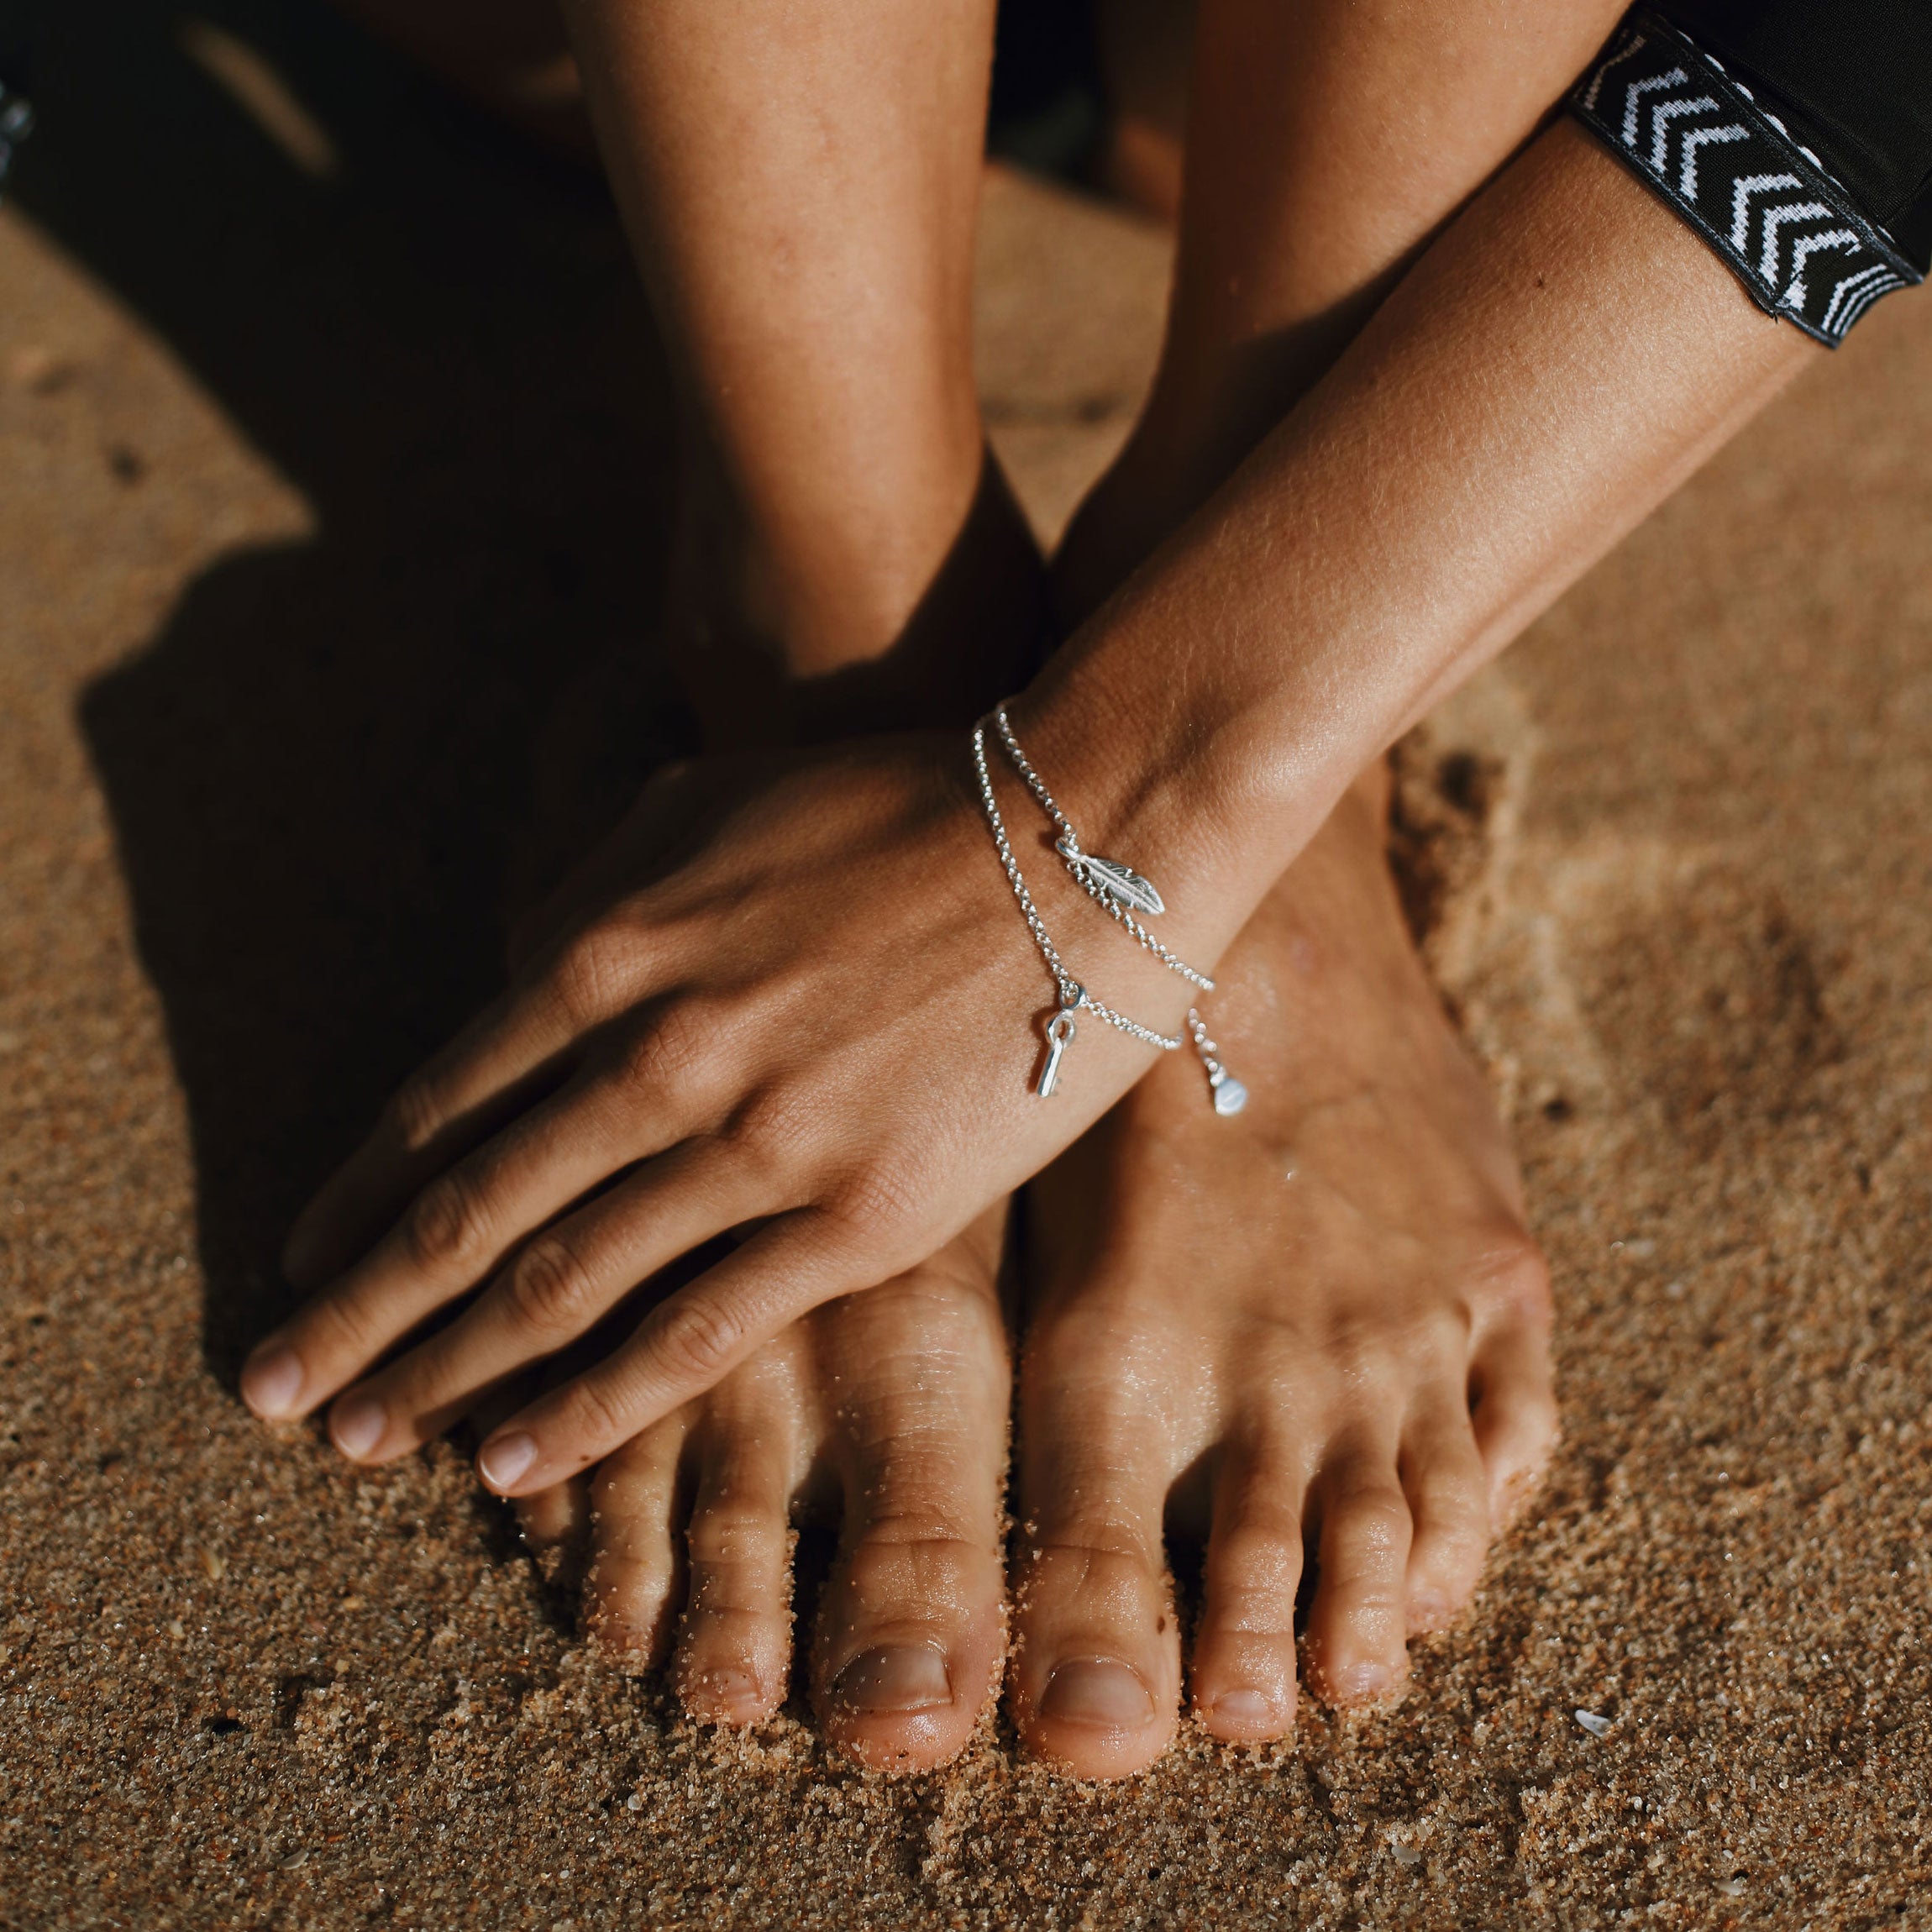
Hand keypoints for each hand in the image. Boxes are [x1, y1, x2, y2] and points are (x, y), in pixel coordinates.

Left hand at [240, 736, 1193, 1494]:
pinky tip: (517, 1464)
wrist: (1081, 843)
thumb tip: (516, 963)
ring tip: (363, 1438)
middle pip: (462, 1218)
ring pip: (558, 1291)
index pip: (438, 1108)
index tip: (300, 1265)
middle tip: (276, 1387)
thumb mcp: (704, 803)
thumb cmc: (892, 808)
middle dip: (354, 1317)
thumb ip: (592, 887)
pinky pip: (693, 1337)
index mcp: (607, 949)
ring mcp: (756, 1145)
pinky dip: (590, 1409)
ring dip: (444, 1376)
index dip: (355, 1199)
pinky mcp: (858, 1218)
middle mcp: (656, 1055)